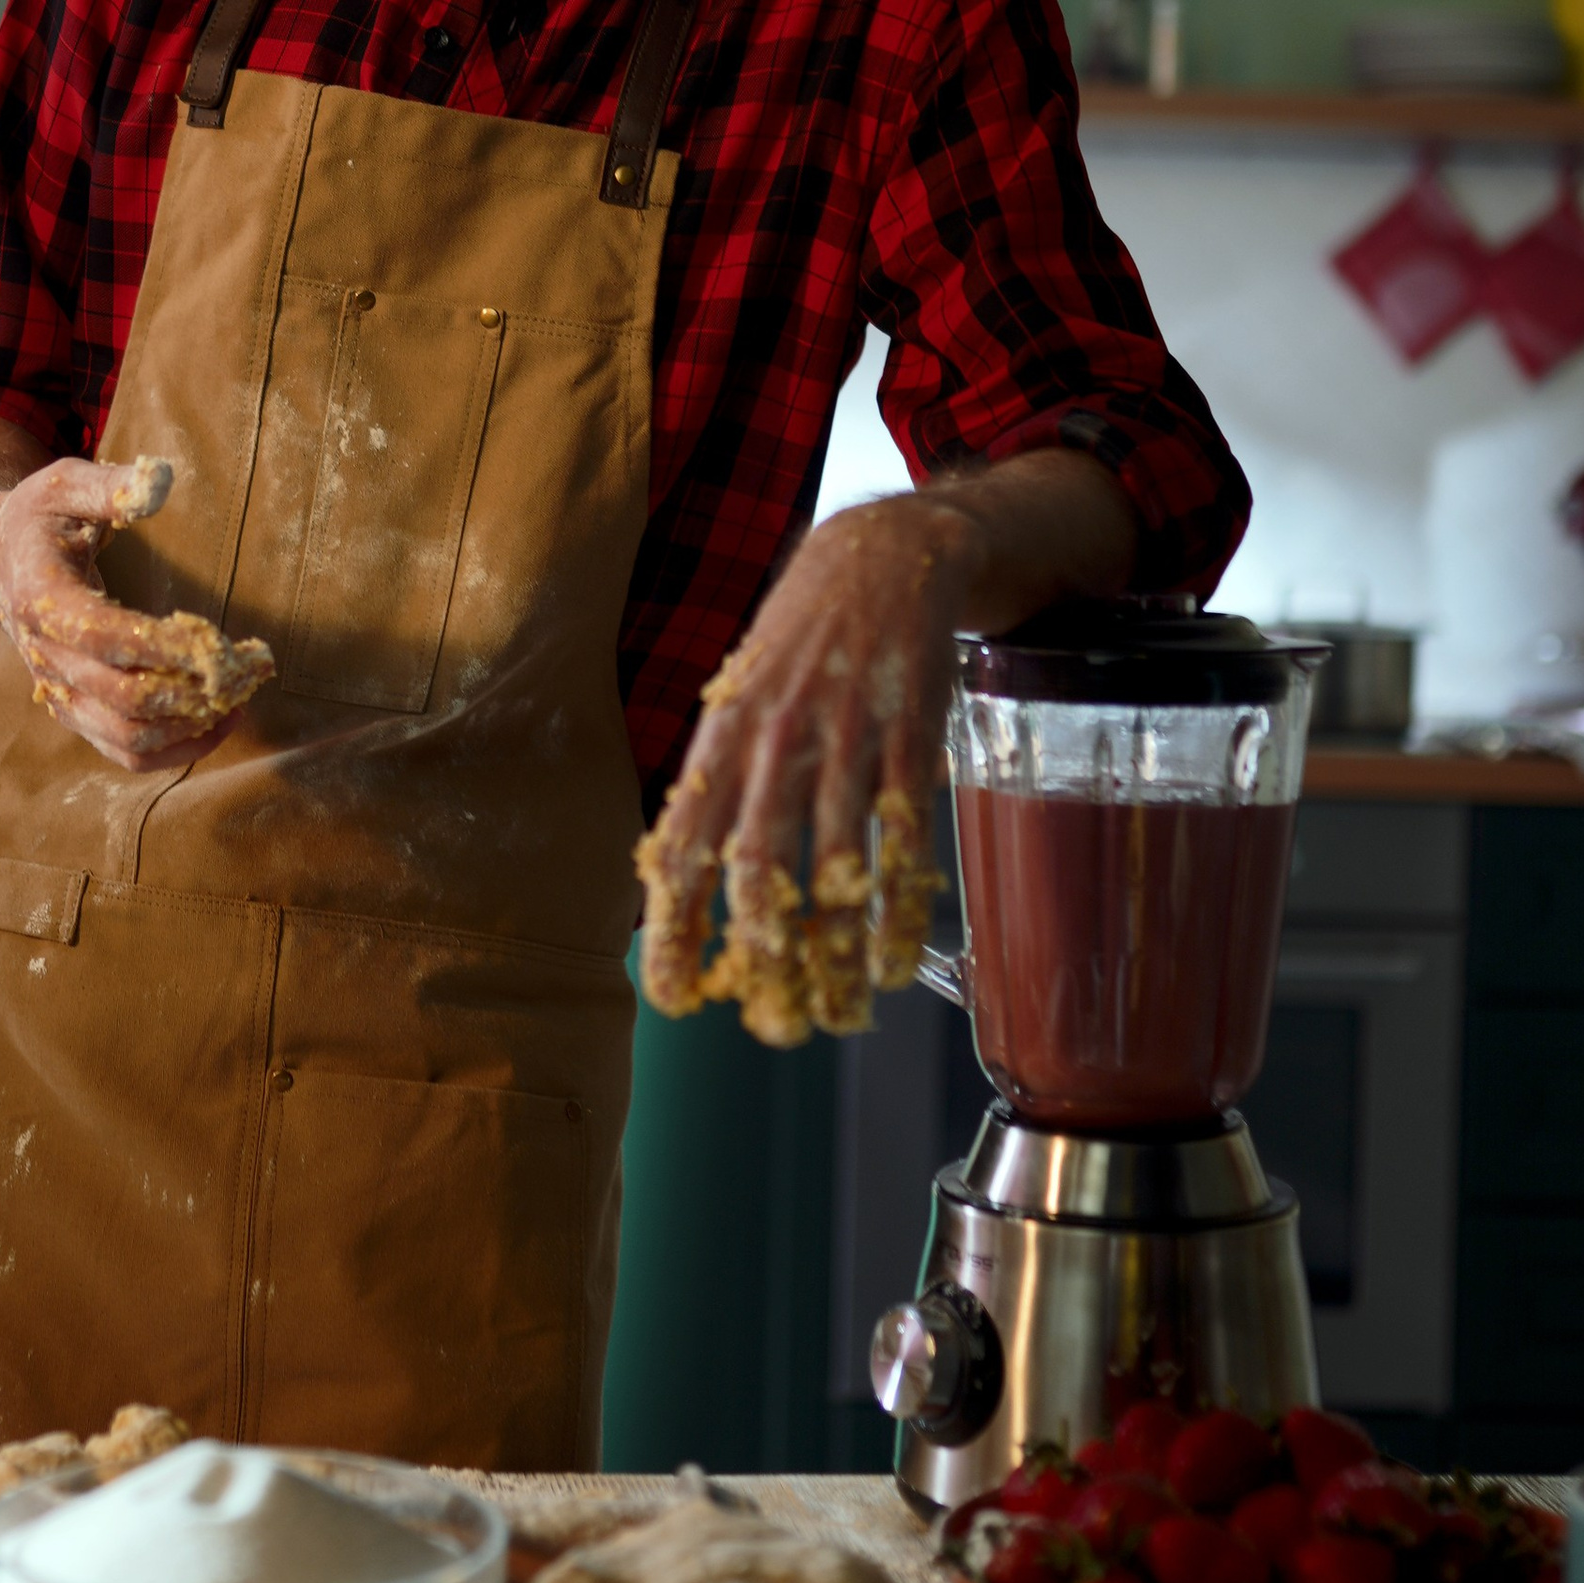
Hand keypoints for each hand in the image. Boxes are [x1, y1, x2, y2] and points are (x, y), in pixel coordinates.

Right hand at [0, 453, 272, 773]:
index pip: (104, 638)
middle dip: (196, 687)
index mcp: (41, 598)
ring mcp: (59, 691)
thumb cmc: (38, 516)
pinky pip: (125, 751)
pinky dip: (175, 748)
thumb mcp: (65, 483)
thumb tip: (159, 480)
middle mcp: (45, 657)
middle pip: (123, 697)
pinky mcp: (76, 710)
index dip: (165, 649)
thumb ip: (111, 486)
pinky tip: (218, 721)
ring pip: (127, 736)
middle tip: (252, 666)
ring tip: (242, 694)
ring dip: (192, 724)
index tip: (222, 645)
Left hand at [636, 452, 1136, 1044]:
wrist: (886, 554)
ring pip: (837, 870)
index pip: (678, 846)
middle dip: (762, 961)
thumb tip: (679, 875)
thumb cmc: (802, 638)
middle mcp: (774, 741)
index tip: (673, 995)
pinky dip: (901, 910)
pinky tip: (898, 960)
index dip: (672, 927)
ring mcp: (847, 739)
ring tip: (841, 1017)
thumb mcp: (740, 692)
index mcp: (719, 735)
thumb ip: (718, 777)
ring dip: (839, 955)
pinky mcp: (911, 738)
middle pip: (757, 872)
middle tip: (772, 1028)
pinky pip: (904, 840)